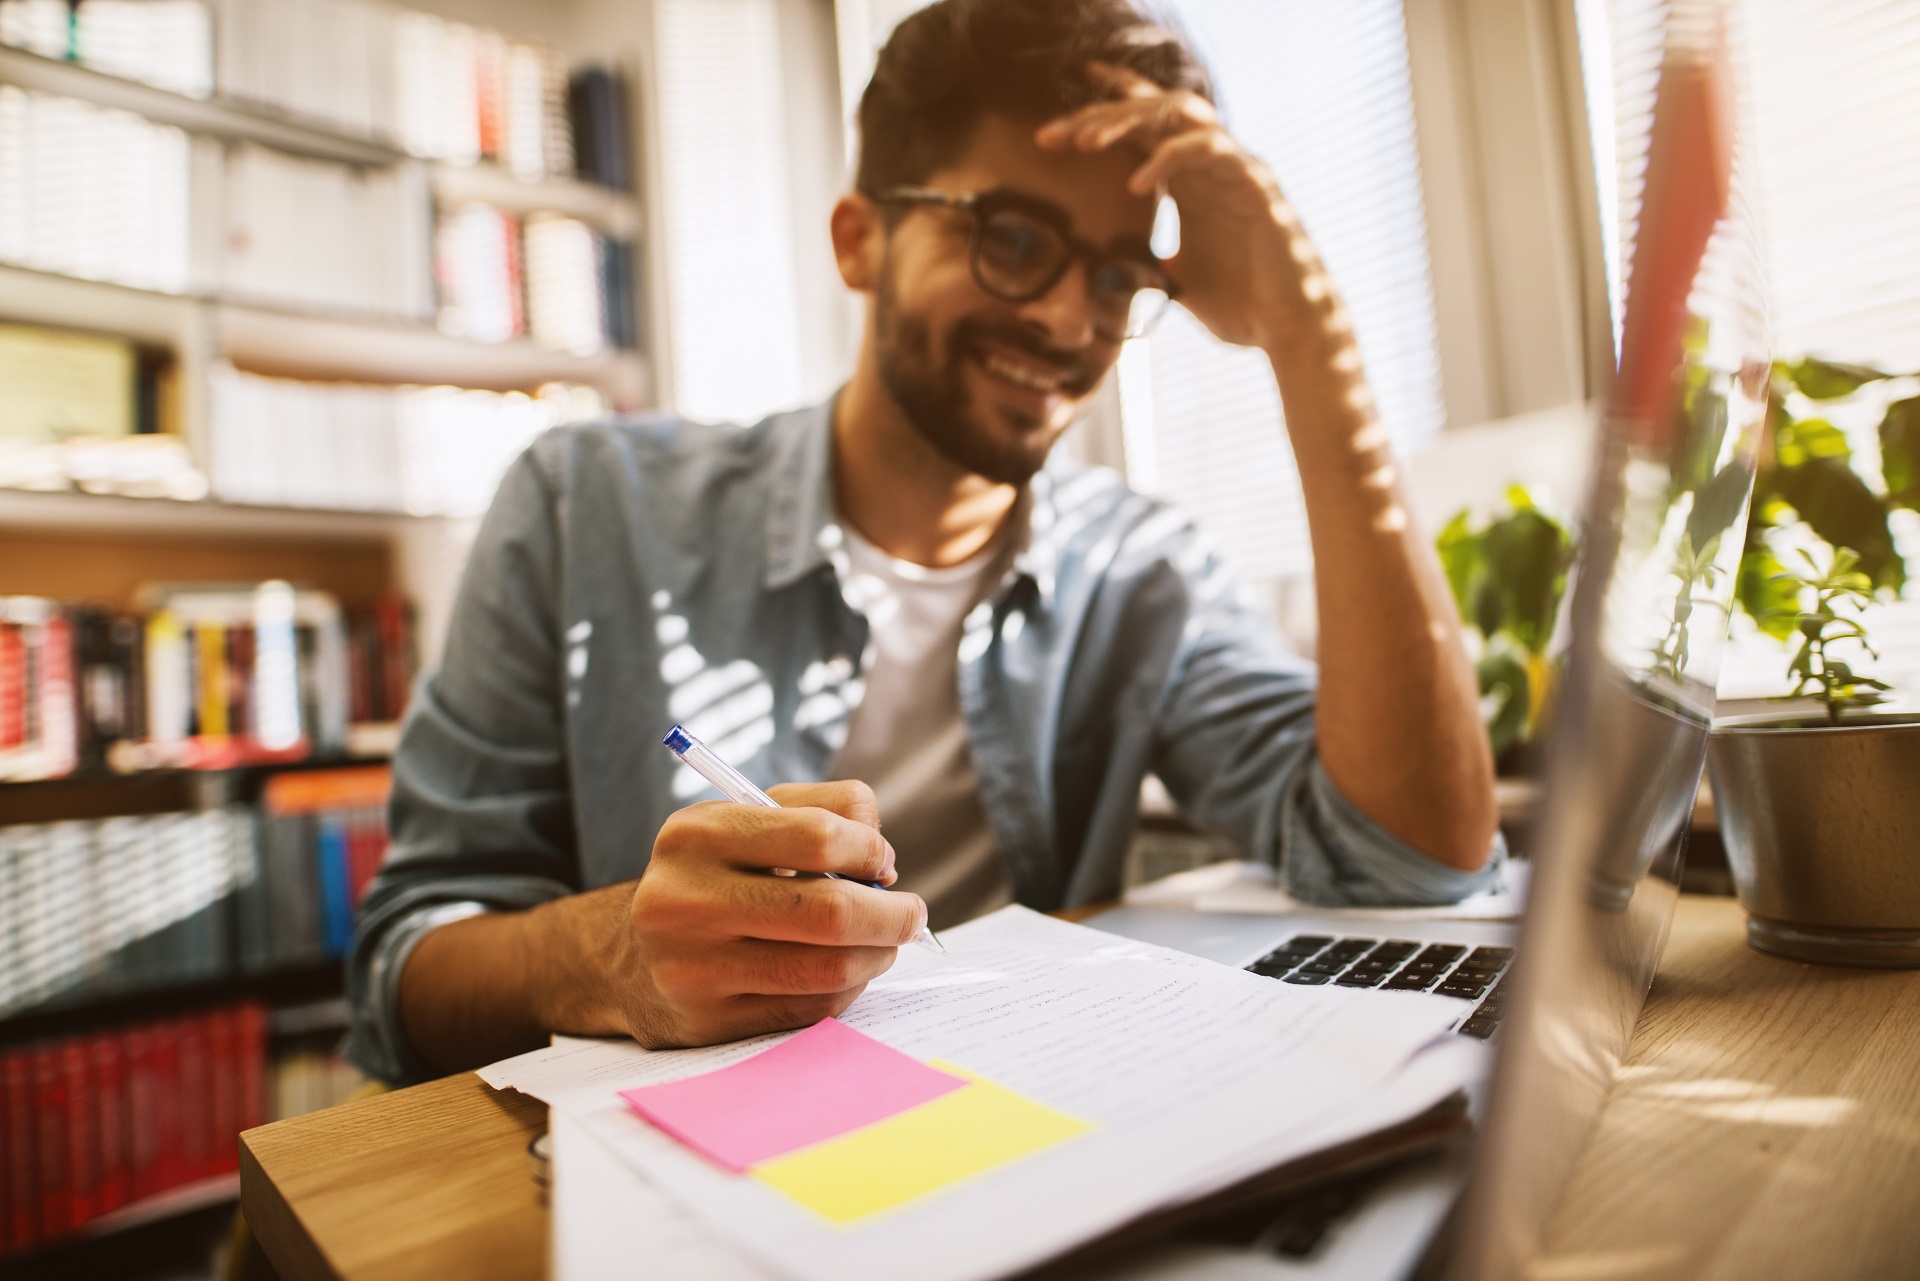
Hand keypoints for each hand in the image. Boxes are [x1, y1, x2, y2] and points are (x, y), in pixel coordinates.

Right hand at [596, 780, 927, 1048]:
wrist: (628, 957)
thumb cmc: (710, 877)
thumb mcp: (744, 819)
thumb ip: (823, 809)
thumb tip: (883, 863)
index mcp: (697, 834)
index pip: (817, 837)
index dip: (871, 851)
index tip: (884, 862)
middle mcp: (685, 900)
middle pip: (829, 912)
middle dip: (892, 914)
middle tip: (911, 914)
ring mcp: (693, 968)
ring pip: (827, 969)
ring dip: (876, 955)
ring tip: (882, 942)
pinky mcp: (708, 1021)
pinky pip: (808, 1008)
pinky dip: (845, 988)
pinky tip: (843, 970)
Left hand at [1035, 62, 1341, 356]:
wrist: (1288, 330)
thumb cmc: (1243, 308)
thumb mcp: (1179, 286)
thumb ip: (1150, 271)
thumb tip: (1116, 278)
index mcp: (1189, 183)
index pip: (1140, 132)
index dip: (1097, 118)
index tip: (1046, 132)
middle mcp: (1211, 166)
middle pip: (1152, 110)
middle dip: (1099, 113)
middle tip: (1051, 133)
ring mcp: (1236, 169)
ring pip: (1181, 113)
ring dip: (1130, 120)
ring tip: (1087, 141)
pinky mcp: (1256, 184)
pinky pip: (1209, 150)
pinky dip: (1170, 158)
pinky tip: (1137, 183)